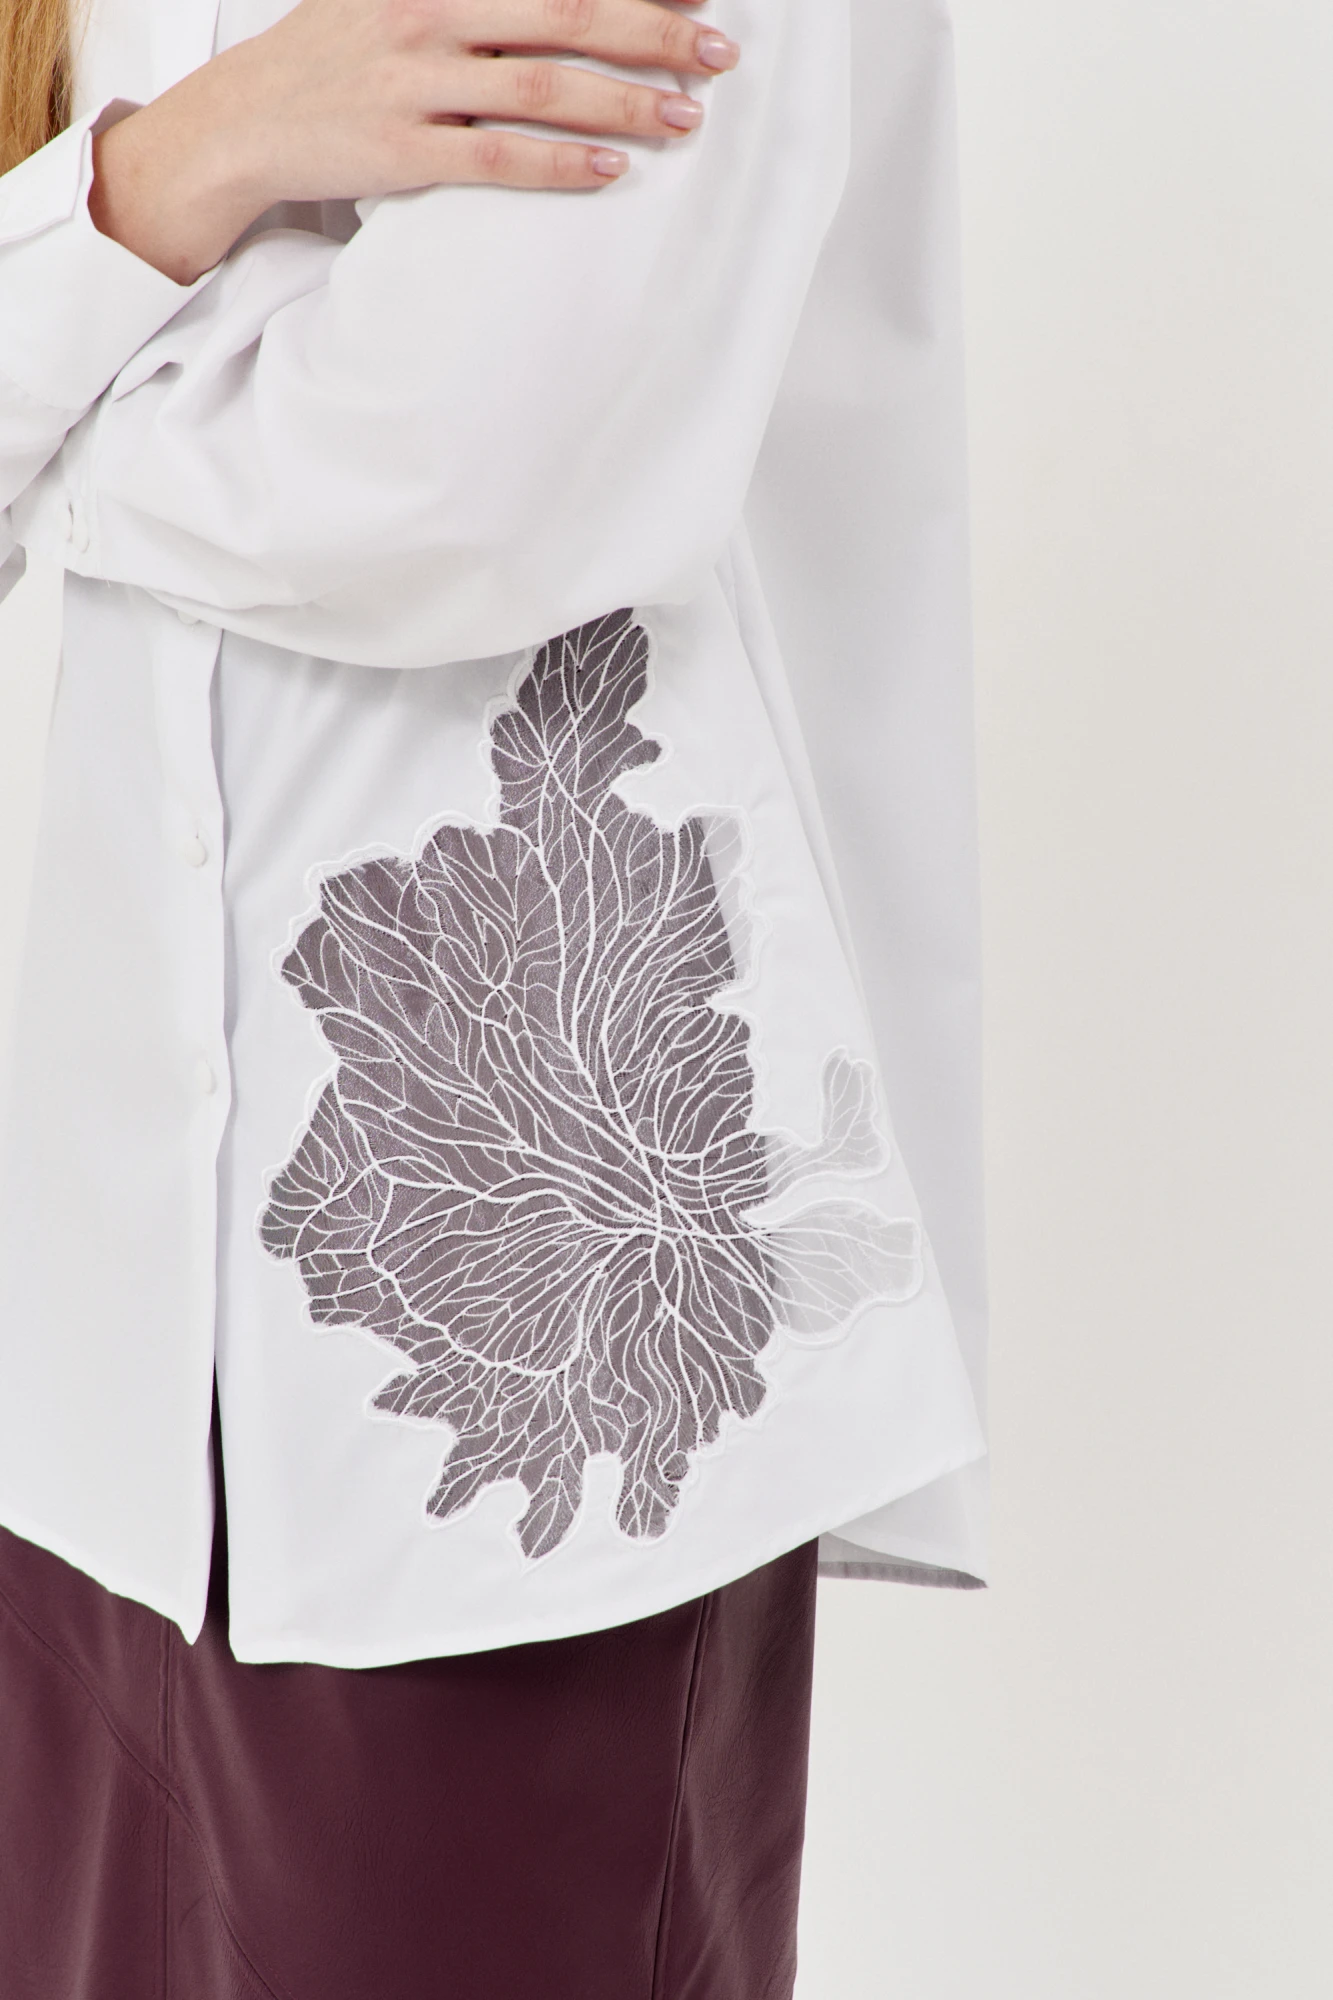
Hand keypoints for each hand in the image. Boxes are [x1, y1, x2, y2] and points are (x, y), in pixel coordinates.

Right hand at [89, 0, 741, 283]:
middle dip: (654, 31)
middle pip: (565, 13)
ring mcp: (414, 85)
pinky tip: (611, 169)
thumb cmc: (334, 57)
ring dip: (624, 101)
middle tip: (720, 51)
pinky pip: (497, 159)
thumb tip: (553, 1)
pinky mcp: (402, 153)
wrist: (241, 121)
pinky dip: (559, 163)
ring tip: (687, 118)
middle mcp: (429, 14)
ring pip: (543, 87)